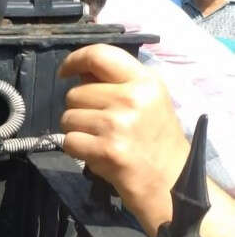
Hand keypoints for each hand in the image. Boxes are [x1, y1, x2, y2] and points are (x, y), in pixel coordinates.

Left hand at [58, 44, 190, 236]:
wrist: (171, 182)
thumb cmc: (155, 140)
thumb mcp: (147, 101)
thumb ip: (116, 83)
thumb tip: (79, 71)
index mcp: (145, 81)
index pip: (100, 54)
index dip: (75, 59)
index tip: (65, 71)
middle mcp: (132, 98)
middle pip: (75, 93)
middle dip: (79, 109)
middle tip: (100, 124)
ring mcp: (118, 124)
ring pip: (68, 117)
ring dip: (77, 130)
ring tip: (102, 139)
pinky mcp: (106, 149)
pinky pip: (69, 141)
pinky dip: (76, 149)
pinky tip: (97, 153)